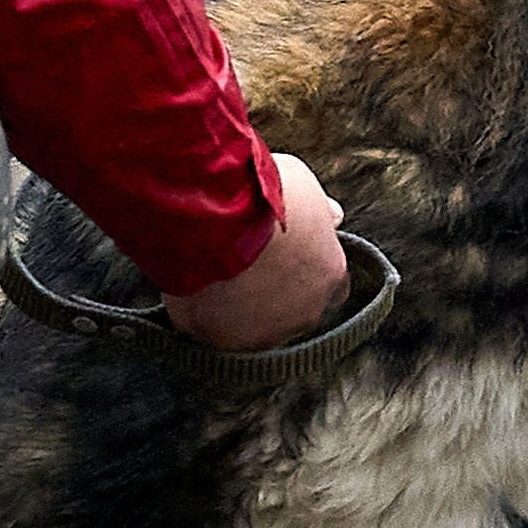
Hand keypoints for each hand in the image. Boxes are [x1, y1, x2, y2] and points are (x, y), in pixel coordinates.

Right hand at [161, 153, 350, 348]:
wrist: (212, 214)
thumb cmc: (259, 195)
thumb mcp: (302, 188)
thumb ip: (319, 212)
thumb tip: (333, 217)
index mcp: (331, 275)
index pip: (331, 287)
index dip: (307, 274)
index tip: (287, 260)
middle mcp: (306, 312)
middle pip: (294, 313)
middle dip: (275, 296)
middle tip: (247, 269)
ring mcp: (264, 332)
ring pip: (255, 330)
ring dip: (241, 310)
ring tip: (217, 278)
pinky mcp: (222, 339)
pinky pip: (215, 331)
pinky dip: (206, 315)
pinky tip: (194, 289)